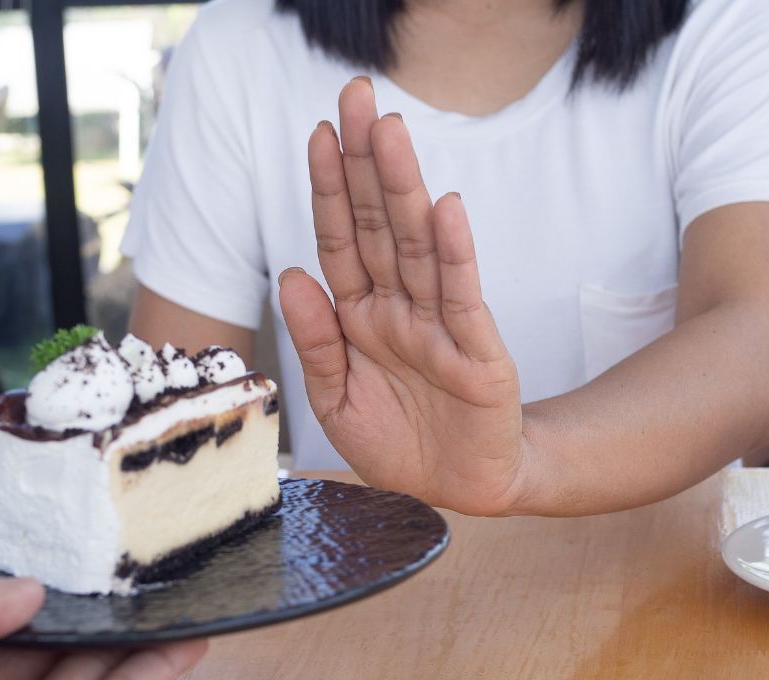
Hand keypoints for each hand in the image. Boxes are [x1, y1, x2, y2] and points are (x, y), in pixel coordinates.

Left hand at [278, 77, 528, 515]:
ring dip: (404, 191)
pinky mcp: (477, 354)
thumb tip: (291, 276)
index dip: (330, 189)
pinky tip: (444, 210)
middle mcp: (398, 309)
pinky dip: (454, 255)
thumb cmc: (398, 444)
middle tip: (358, 99)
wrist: (456, 492)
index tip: (320, 134)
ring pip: (417, 248)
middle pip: (379, 226)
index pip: (341, 241)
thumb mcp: (337, 399)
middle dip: (367, 163)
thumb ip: (316, 341)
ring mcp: (439, 326)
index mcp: (359, 317)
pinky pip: (462, 298)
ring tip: (391, 135)